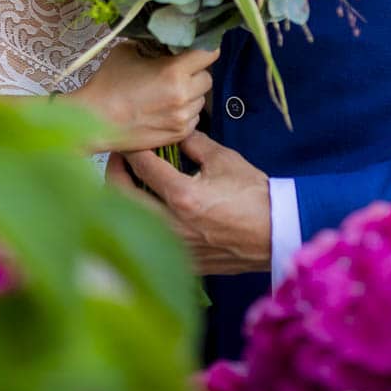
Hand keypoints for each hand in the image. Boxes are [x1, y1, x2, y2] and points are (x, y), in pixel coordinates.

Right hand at [69, 43, 216, 152]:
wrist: (95, 120)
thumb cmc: (108, 83)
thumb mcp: (127, 51)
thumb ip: (151, 45)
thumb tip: (165, 43)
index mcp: (174, 72)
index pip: (208, 54)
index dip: (206, 49)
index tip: (201, 48)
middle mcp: (183, 95)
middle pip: (207, 78)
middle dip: (196, 73)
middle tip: (180, 72)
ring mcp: (182, 118)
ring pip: (201, 100)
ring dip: (191, 94)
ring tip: (170, 93)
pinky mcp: (178, 134)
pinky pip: (194, 118)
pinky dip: (185, 112)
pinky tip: (167, 109)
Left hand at [106, 131, 269, 274]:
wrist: (275, 231)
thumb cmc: (252, 194)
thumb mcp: (223, 159)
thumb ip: (192, 142)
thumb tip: (173, 132)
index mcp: (182, 196)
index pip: (140, 165)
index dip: (131, 148)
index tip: (130, 141)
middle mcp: (172, 223)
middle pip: (121, 195)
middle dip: (115, 171)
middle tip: (121, 159)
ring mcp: (174, 245)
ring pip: (130, 220)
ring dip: (124, 197)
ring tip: (132, 182)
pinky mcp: (181, 258)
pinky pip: (149, 238)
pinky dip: (143, 220)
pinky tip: (151, 208)